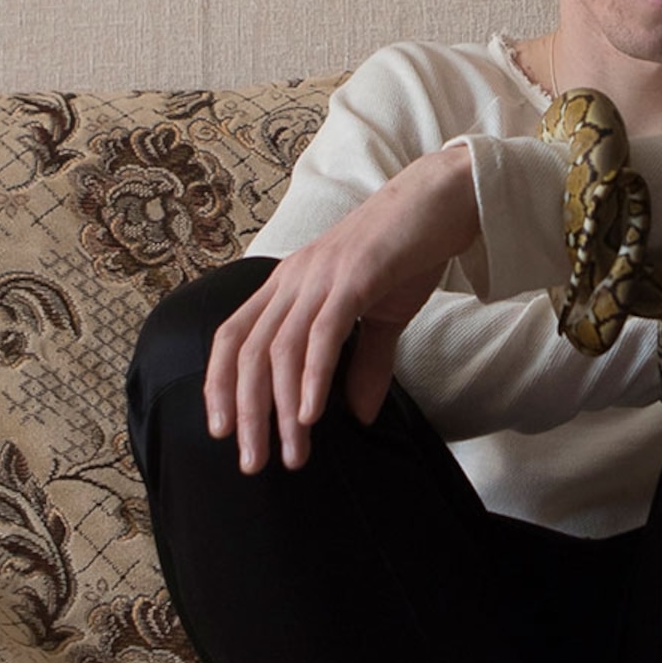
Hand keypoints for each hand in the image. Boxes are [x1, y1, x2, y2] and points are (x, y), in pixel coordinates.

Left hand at [205, 145, 478, 472]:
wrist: (443, 199)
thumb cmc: (408, 252)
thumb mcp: (382, 315)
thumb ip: (365, 364)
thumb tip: (359, 416)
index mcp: (289, 283)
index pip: (232, 336)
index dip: (219, 384)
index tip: (221, 431)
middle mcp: (294, 278)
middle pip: (249, 352)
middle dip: (246, 413)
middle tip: (251, 463)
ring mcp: (321, 275)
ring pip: (281, 349)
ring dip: (281, 408)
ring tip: (292, 453)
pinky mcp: (355, 276)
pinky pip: (323, 333)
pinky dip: (313, 377)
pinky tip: (312, 414)